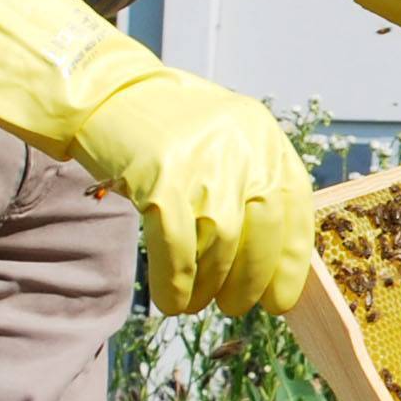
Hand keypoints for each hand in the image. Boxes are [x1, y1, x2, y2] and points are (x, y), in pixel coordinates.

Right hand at [65, 72, 314, 317]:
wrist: (106, 94)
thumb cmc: (167, 128)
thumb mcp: (226, 141)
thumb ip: (251, 184)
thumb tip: (266, 262)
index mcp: (264, 137)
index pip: (294, 206)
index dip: (289, 260)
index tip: (280, 297)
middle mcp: (243, 147)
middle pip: (260, 232)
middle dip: (250, 280)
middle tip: (235, 306)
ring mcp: (202, 163)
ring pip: (219, 245)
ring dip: (209, 286)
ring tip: (198, 303)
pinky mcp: (160, 180)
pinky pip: (177, 249)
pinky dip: (176, 283)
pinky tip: (172, 300)